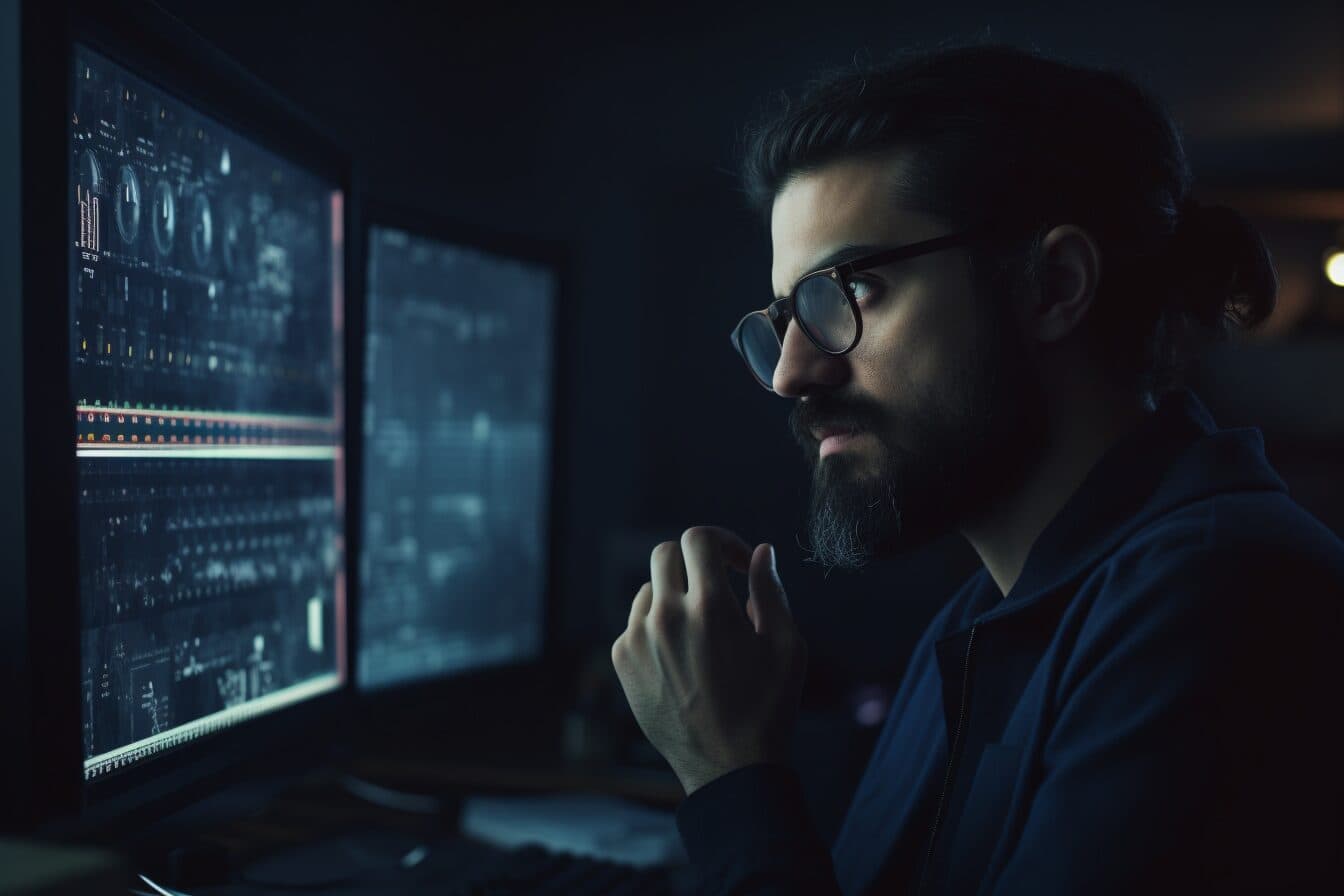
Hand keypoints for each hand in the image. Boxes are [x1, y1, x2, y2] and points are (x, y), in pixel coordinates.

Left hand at [611, 526, 807, 794]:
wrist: (728, 769)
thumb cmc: (767, 707)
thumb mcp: (786, 646)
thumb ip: (771, 590)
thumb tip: (759, 552)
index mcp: (709, 607)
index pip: (698, 538)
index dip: (722, 541)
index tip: (736, 565)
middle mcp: (666, 617)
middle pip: (665, 554)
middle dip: (694, 562)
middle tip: (716, 588)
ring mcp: (637, 639)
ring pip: (648, 590)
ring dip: (674, 595)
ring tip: (701, 629)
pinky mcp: (622, 662)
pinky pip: (634, 623)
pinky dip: (656, 626)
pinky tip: (681, 655)